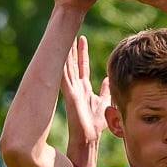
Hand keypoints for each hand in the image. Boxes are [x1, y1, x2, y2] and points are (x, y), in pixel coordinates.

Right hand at [60, 35, 109, 160]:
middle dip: (70, 46)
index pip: (82, 65)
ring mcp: (71, 90)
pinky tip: (58, 53)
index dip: (81, 52)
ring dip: (64, 52)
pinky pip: (63, 77)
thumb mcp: (104, 102)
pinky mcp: (68, 95)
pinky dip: (61, 65)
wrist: (89, 138)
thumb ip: (106, 91)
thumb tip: (108, 80)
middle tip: (69, 28)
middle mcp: (75, 86)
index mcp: (83, 88)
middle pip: (72, 62)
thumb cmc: (95, 124)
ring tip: (62, 35)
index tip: (81, 38)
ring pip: (66, 66)